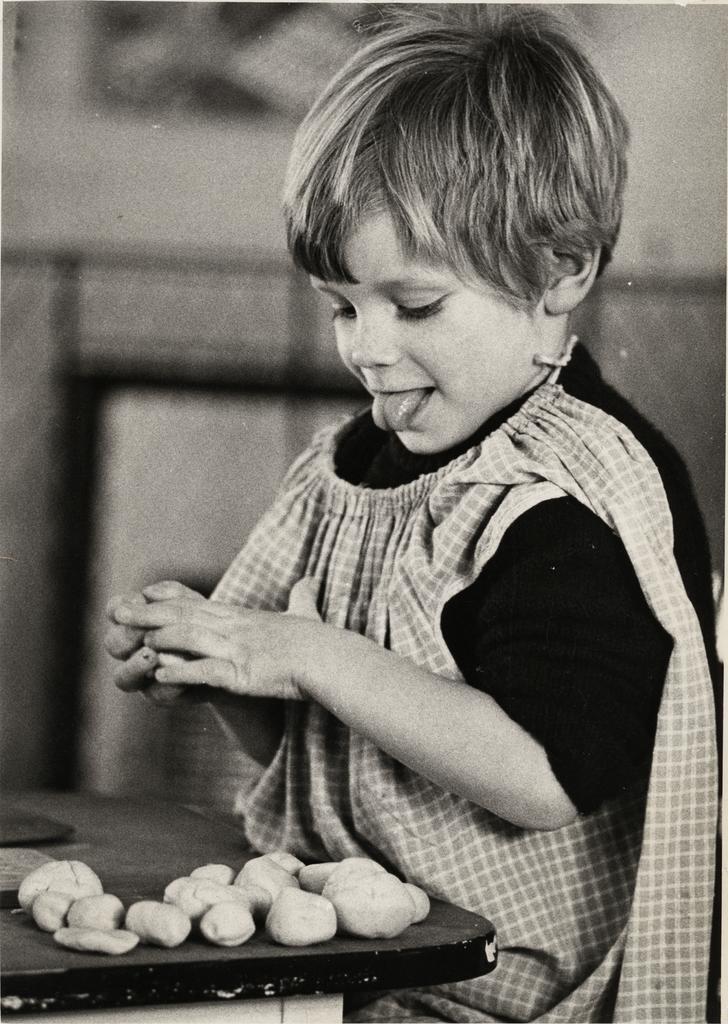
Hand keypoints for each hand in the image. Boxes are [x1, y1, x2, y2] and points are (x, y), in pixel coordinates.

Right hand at [105, 582, 204, 705]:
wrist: (230, 656)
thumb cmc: (206, 624)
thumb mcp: (194, 605)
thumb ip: (174, 596)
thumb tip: (148, 592)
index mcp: (134, 622)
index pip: (115, 611)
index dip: (120, 607)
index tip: (134, 603)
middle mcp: (132, 651)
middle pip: (114, 643)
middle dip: (127, 636)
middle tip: (144, 631)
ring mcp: (144, 677)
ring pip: (123, 677)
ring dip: (135, 665)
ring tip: (151, 656)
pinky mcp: (162, 695)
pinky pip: (157, 694)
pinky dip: (167, 683)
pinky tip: (176, 675)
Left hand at [111, 578, 323, 701]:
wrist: (331, 660)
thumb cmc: (321, 641)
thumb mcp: (306, 615)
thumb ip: (302, 597)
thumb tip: (310, 580)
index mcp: (244, 618)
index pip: (198, 604)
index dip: (168, 600)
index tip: (144, 595)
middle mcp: (236, 629)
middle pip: (185, 617)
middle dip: (149, 615)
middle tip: (120, 611)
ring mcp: (238, 650)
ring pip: (191, 639)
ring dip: (161, 641)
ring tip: (136, 643)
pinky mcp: (243, 673)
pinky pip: (206, 672)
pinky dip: (182, 674)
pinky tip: (161, 678)